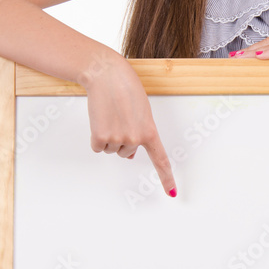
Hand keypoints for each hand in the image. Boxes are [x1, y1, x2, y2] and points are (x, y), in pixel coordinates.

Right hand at [84, 58, 177, 196]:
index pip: (160, 160)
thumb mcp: (142, 112)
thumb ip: (140, 133)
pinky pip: (98, 147)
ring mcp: (117, 139)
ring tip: (111, 115)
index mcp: (150, 131)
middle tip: (120, 117)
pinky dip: (97, 136)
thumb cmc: (126, 88)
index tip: (172, 193)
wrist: (106, 75)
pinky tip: (100, 119)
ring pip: (111, 149)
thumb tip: (128, 156)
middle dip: (122, 138)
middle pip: (126, 152)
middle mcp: (135, 139)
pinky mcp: (100, 136)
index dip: (167, 178)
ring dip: (109, 136)